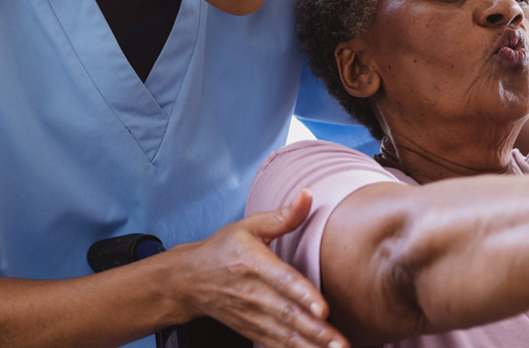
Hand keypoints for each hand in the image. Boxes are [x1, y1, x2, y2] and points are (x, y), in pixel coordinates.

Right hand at [165, 190, 347, 347]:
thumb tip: (308, 195)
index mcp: (252, 263)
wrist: (188, 280)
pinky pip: (274, 344)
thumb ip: (283, 216)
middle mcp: (251, 293)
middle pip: (286, 314)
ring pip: (283, 334)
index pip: (281, 281)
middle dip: (315, 329)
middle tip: (340, 340)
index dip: (302, 295)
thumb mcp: (248, 226)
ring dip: (309, 345)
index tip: (324, 308)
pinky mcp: (250, 329)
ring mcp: (250, 315)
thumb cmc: (222, 249)